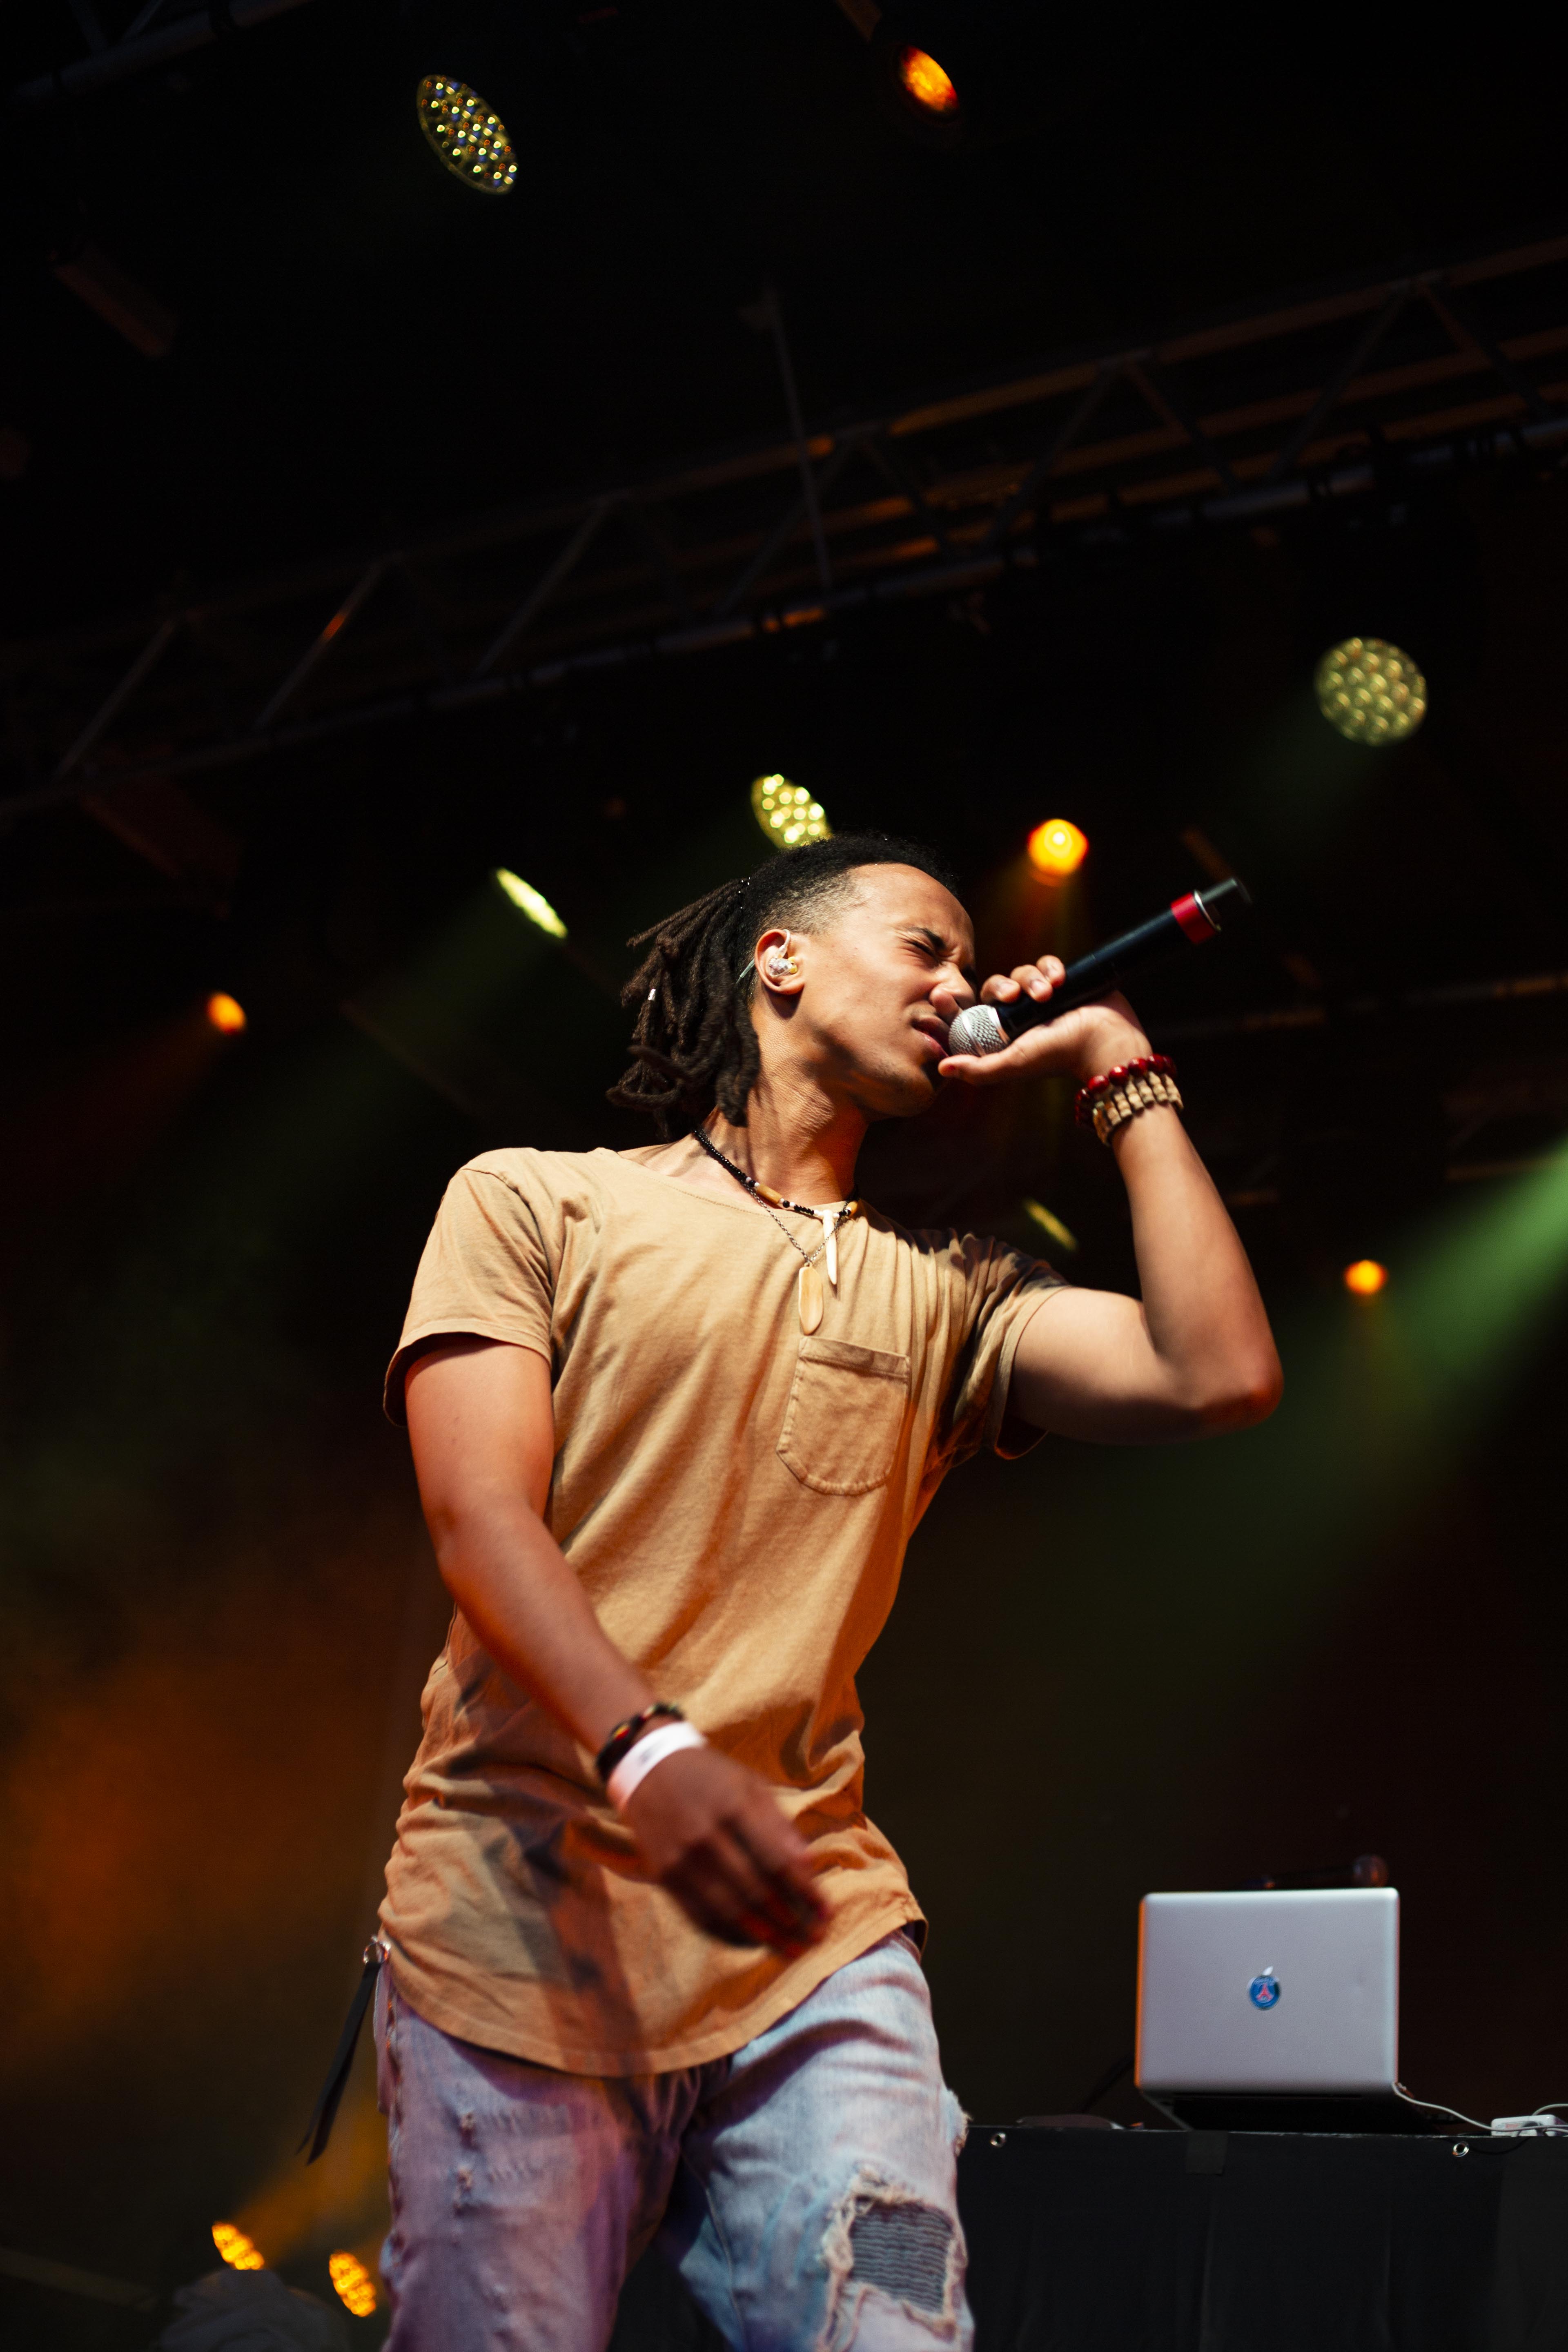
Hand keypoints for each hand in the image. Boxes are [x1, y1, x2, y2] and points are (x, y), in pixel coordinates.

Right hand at [620, 1744, 828, 1958]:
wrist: (650, 1768)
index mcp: (734, 1808)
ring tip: (790, 1949)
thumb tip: (809, 1868)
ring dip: (764, 1937)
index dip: (805, 1893)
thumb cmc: (713, 1777)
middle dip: (790, 1923)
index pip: (777, 1862)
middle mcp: (706, 1837)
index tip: (827, 1913)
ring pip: (728, 1912)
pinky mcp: (664, 1876)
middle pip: (755, 1893)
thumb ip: (780, 1826)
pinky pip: (700, 1916)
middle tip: (814, 1940)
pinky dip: (729, 1935)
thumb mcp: (751, 1786)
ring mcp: (681, 1860)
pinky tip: (752, 1942)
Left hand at [933, 958, 1151, 1088]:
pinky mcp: (1062, 981)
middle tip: (1011, 996)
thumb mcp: (1014, 1063)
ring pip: (1020, 972)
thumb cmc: (1059, 1055)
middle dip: (1001, 988)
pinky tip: (1060, 980)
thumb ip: (978, 1069)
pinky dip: (1050, 968)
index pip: (970, 1015)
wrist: (1104, 1040)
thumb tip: (942, 1068)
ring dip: (1031, 980)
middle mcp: (1020, 1015)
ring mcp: (1041, 997)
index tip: (938, 995)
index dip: (952, 1005)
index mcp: (1004, 1033)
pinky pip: (1045, 963)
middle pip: (995, 987)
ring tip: (1048, 994)